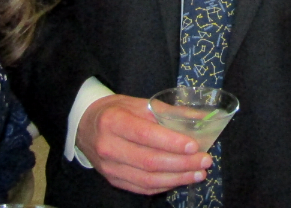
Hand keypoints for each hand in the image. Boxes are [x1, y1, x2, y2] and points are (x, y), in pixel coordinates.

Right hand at [77, 94, 210, 194]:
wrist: (85, 125)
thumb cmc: (116, 111)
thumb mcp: (139, 103)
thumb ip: (169, 112)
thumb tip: (203, 118)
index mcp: (113, 121)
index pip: (145, 135)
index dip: (171, 142)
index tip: (194, 145)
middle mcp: (108, 147)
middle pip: (149, 160)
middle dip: (181, 163)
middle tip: (205, 160)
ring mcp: (109, 167)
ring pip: (147, 179)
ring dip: (177, 178)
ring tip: (199, 173)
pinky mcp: (113, 180)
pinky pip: (142, 188)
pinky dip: (164, 185)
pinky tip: (181, 179)